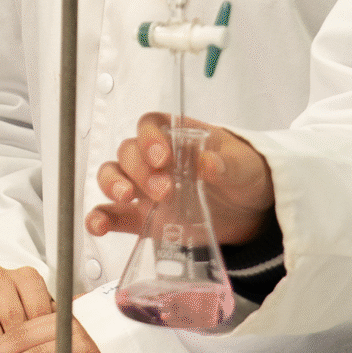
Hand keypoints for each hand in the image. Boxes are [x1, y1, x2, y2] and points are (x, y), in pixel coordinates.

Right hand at [89, 112, 273, 245]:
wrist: (252, 213)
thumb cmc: (245, 175)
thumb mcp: (245, 166)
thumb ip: (228, 164)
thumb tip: (207, 162)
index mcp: (178, 136)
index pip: (150, 125)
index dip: (149, 138)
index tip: (162, 157)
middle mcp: (155, 159)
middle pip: (129, 152)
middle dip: (140, 170)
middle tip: (163, 191)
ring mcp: (145, 188)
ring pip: (113, 177)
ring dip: (113, 185)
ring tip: (127, 198)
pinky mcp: (143, 218)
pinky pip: (113, 215)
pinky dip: (101, 219)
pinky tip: (99, 227)